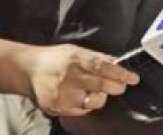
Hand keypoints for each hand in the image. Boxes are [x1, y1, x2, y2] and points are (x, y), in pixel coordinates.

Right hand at [20, 45, 138, 116]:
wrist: (29, 69)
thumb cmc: (57, 58)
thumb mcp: (77, 50)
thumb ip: (97, 58)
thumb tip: (118, 63)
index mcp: (76, 60)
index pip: (103, 68)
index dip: (121, 74)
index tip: (133, 78)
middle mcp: (69, 77)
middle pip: (101, 86)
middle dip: (116, 87)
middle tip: (121, 86)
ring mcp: (63, 94)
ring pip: (93, 102)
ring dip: (101, 97)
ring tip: (95, 91)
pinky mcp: (57, 107)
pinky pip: (81, 111)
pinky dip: (86, 105)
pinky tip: (81, 97)